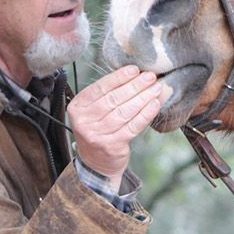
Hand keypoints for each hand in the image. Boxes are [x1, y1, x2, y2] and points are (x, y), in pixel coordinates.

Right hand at [69, 65, 169, 182]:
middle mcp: (84, 121)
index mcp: (78, 108)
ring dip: (143, 98)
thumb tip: (134, 76)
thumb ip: (107, 96)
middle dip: (135, 86)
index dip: (118, 77)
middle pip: (113, 99)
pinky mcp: (112, 145)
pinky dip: (145, 114)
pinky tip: (155, 104)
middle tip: (150, 76)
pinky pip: (132, 126)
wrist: (96, 164)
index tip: (134, 69)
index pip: (99, 88)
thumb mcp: (94, 113)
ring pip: (124, 112)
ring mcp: (97, 134)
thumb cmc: (99, 132)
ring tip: (156, 88)